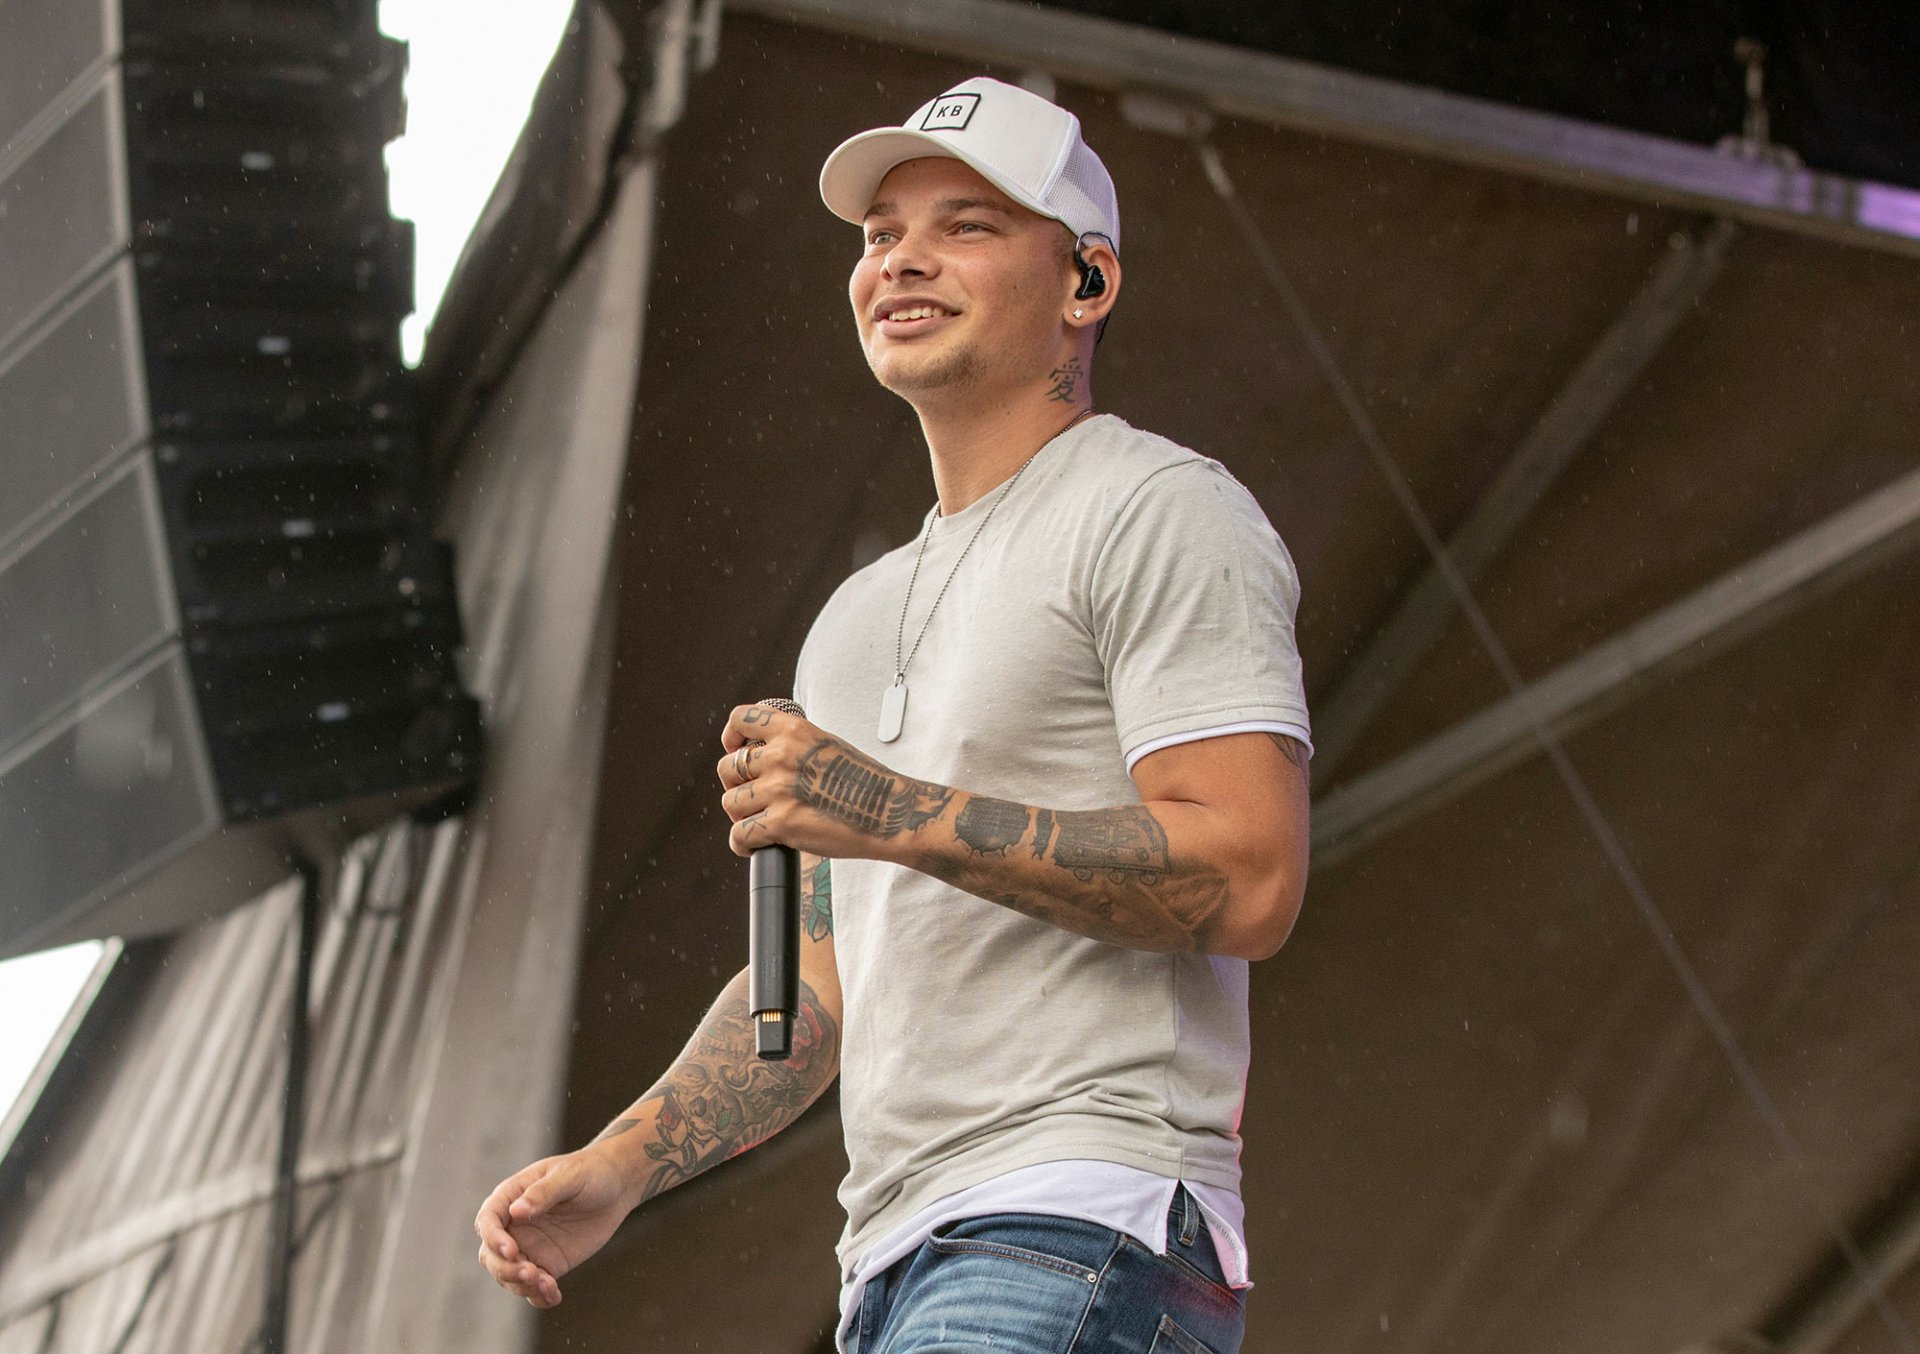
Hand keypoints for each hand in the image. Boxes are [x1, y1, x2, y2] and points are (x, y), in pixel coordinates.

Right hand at [474, 1145, 632, 1308]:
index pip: (488, 1221)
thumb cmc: (590, 1171)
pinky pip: (534, 1287)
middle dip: (505, 1269)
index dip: (494, 1238)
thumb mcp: (570, 1176)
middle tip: (531, 1273)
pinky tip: (554, 1296)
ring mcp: (529, 1247)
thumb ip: (543, 1192)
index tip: (512, 1250)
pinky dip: (539, 1296)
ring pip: (509, 1276)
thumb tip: (516, 1211)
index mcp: (511, 1197)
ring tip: (549, 1285)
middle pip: (491, 1255)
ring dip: (522, 1285)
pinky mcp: (547, 1264)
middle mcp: (514, 1226)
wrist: (616, 1187)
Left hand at [717, 704, 954, 861]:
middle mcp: (782, 755)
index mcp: (794, 730)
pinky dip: (742, 844)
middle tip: (752, 798)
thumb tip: (762, 756)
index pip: (741, 718)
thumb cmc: (864, 783)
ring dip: (741, 816)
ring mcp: (779, 789)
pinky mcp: (781, 822)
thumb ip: (794, 744)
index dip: (732, 736)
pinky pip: (739, 835)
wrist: (889, 812)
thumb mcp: (827, 745)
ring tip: (758, 823)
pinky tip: (754, 846)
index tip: (735, 749)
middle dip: (734, 785)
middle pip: (727, 767)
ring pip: (731, 802)